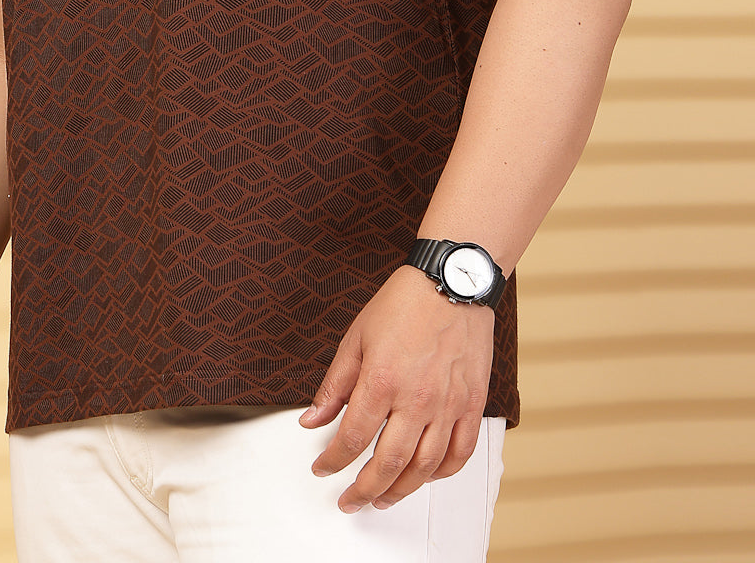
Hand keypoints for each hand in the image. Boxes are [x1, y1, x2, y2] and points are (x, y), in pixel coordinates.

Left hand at [299, 265, 493, 511]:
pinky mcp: (472, 403)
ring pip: (424, 468)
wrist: (451, 282)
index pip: (352, 438)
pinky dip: (442, 473)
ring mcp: (448, 405)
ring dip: (401, 491)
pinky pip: (460, 452)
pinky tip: (426, 477)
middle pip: (388, 464)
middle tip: (349, 502)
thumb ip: (334, 385)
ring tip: (383, 499)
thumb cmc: (403, 304)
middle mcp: (416, 399)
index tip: (322, 469)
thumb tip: (311, 420)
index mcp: (381, 381)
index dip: (333, 461)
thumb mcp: (356, 338)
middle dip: (363, 490)